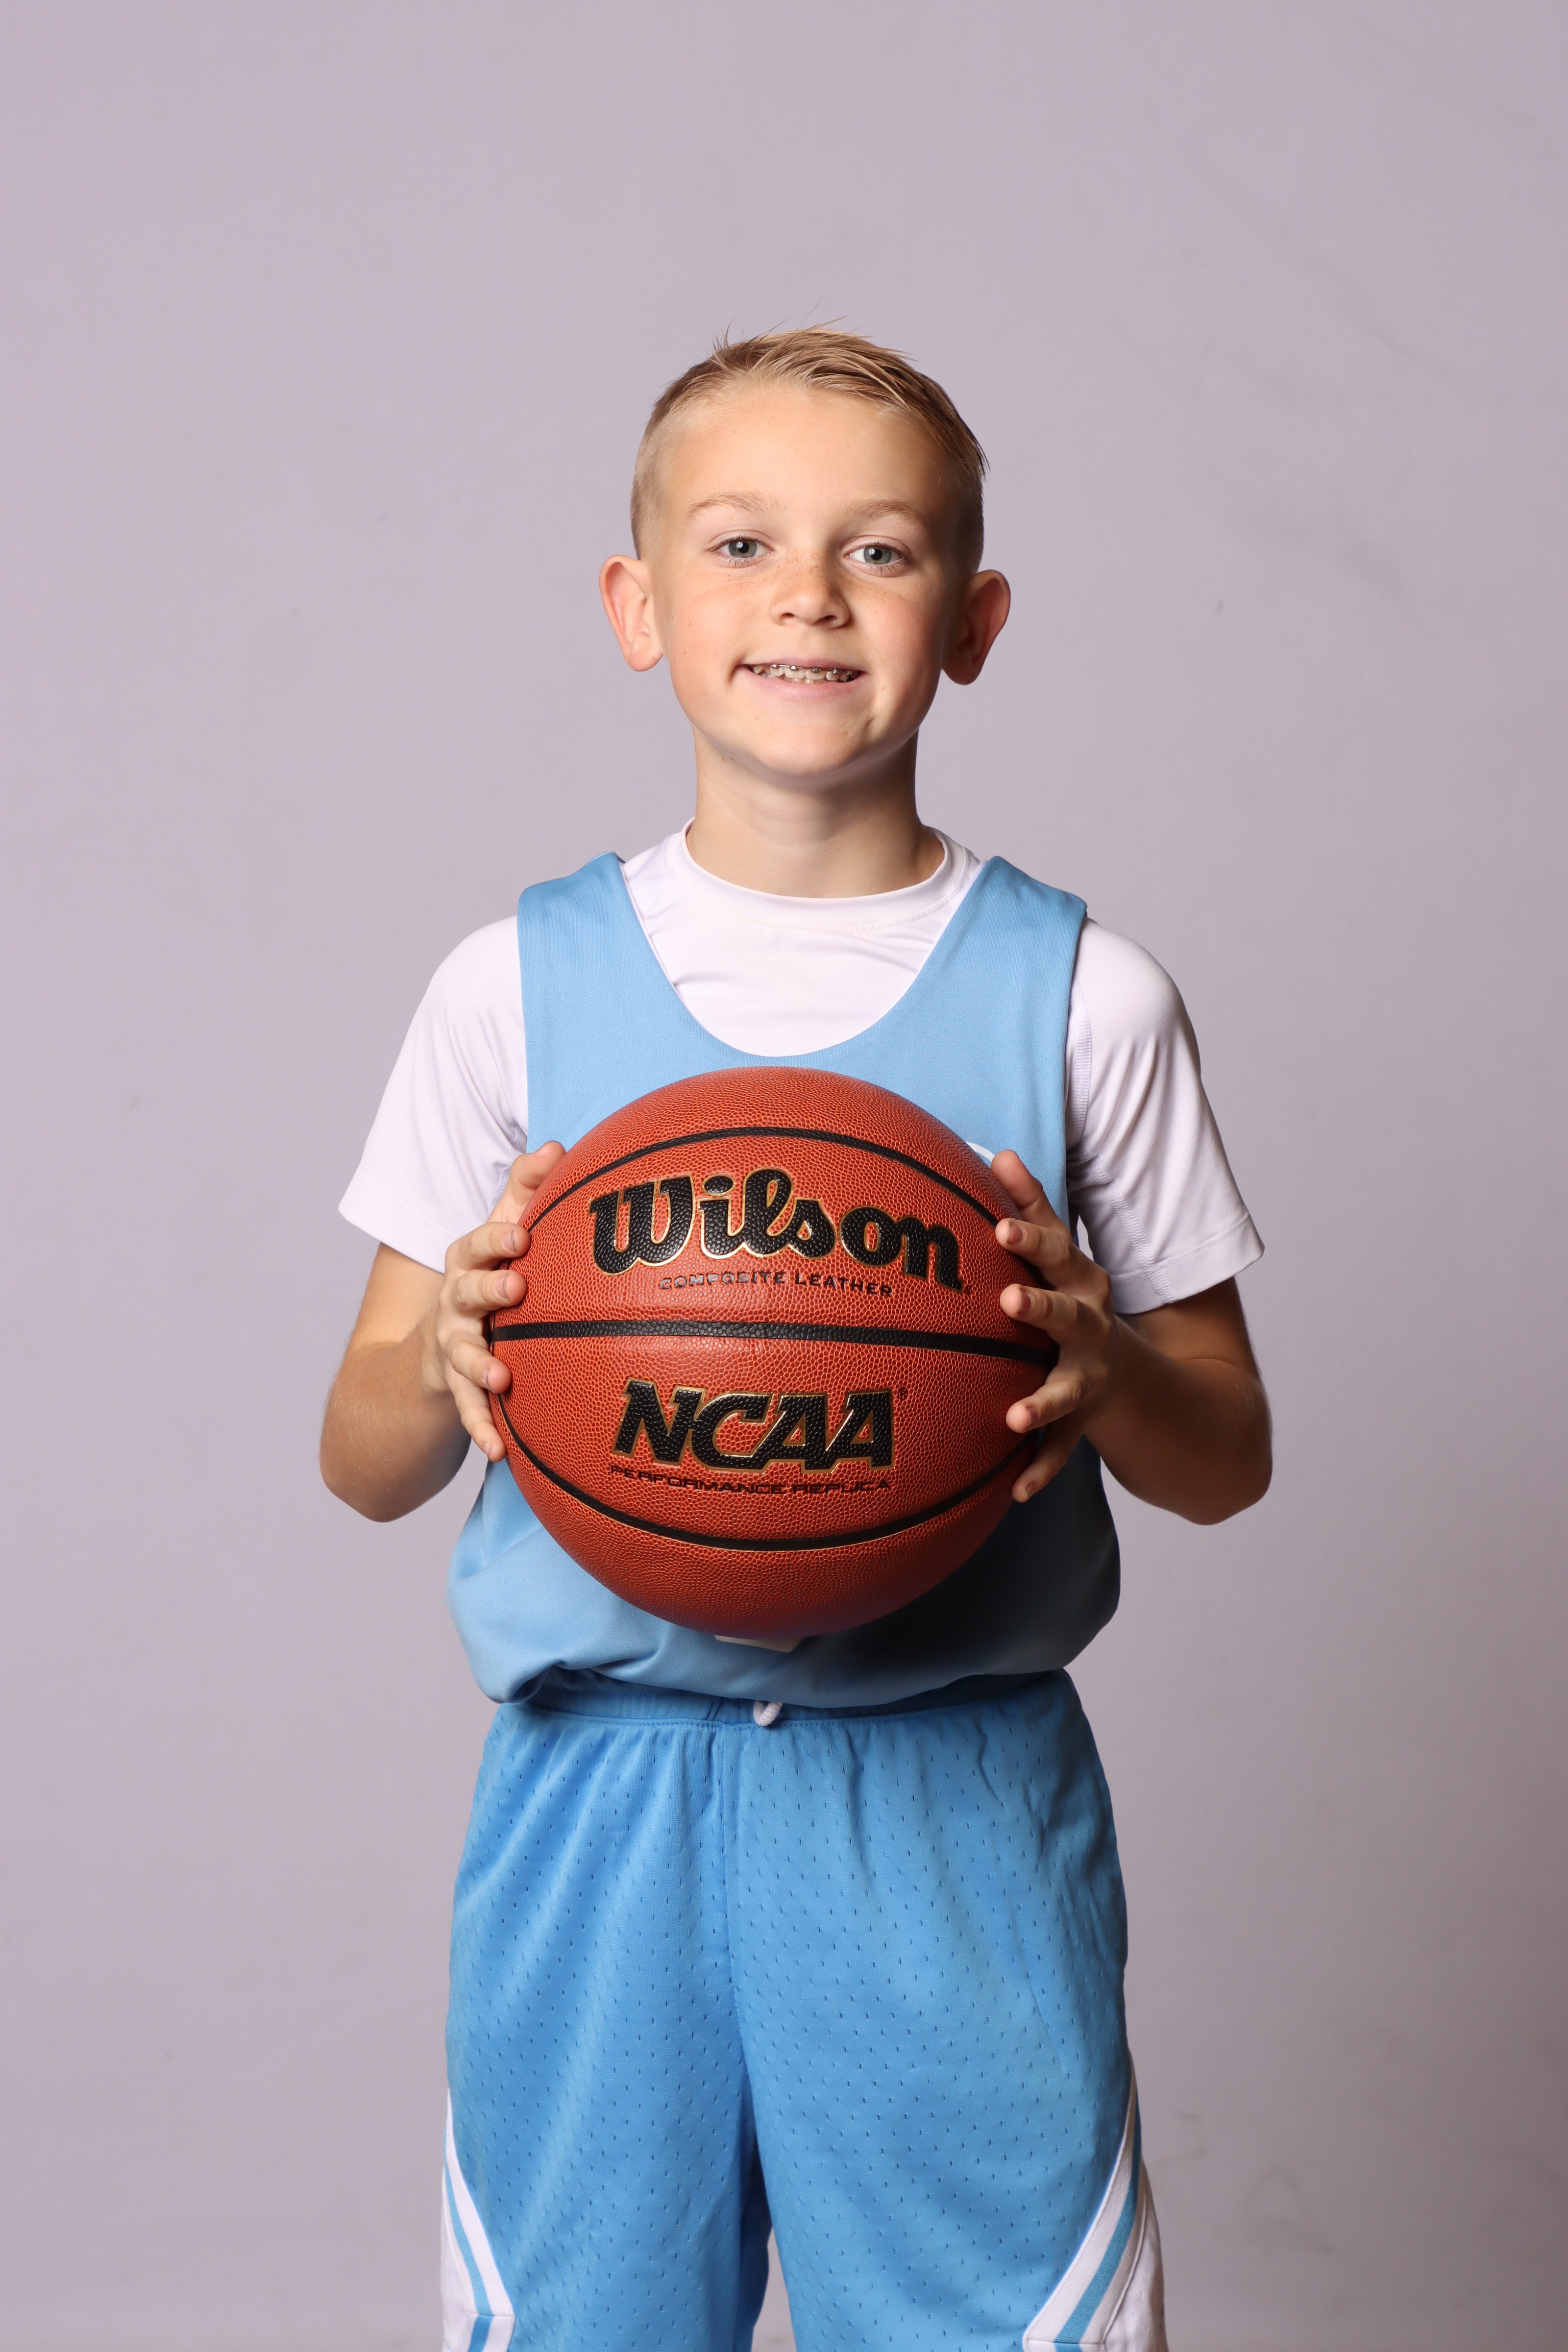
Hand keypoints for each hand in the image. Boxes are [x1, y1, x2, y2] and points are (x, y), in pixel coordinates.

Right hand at [418, 1142, 564, 1462]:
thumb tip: (558, 1145)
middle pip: (466, 1291)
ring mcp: (450, 1346)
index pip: (478, 1243)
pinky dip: (481, 1428)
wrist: (428, 1351)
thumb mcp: (499, 1236)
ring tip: (500, 1376)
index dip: (497, 1237)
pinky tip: (498, 1451)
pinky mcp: (453, 1388)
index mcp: (469, 1261)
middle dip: (488, 1288)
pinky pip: (466, 1409)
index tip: (522, 1236)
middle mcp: (454, 1301)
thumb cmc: (486, 1280)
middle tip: (516, 1288)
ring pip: (461, 1353)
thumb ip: (525, 1193)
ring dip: (479, 1363)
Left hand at [991, 1149, 1120, 1503]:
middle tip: (1008, 1304)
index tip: (998, 1228)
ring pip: (1065, 1391)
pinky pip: (1059, 1450)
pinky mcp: (1081, 1422)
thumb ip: (1031, 1210)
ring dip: (1040, 1402)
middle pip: (1067, 1316)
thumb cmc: (1076, 1301)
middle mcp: (1089, 1329)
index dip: (1029, 1239)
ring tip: (1013, 1417)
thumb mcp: (1062, 1257)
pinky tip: (1013, 1493)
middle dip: (1040, 1310)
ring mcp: (1089, 1378)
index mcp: (1080, 1284)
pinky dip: (1037, 1470)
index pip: (1055, 1255)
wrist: (1140, 1375)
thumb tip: (997, 1153)